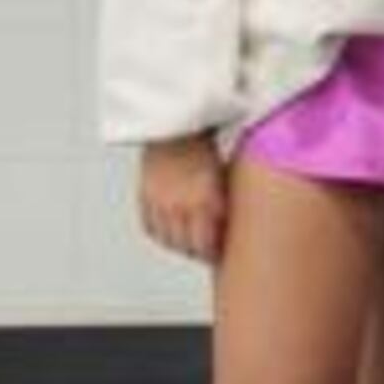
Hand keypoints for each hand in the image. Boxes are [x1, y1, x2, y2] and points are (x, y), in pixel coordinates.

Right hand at [136, 135, 225, 261]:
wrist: (177, 127)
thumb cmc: (209, 146)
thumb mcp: (227, 175)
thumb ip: (228, 202)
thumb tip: (238, 222)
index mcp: (203, 201)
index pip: (206, 245)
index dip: (214, 255)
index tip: (223, 256)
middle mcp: (179, 206)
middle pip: (187, 247)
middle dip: (200, 253)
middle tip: (211, 254)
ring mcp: (159, 203)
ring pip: (168, 240)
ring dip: (181, 247)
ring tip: (193, 246)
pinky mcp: (145, 197)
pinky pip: (151, 228)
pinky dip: (162, 235)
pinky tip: (173, 235)